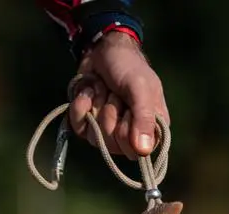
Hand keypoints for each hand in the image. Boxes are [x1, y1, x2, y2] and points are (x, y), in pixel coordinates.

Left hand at [69, 32, 169, 159]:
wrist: (102, 48)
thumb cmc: (128, 66)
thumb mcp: (140, 88)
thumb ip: (144, 117)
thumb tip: (144, 151)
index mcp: (150, 131)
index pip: (134, 151)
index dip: (126, 129)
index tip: (129, 107)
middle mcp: (129, 136)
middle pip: (112, 146)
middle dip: (110, 114)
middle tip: (115, 94)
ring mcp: (107, 132)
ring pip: (95, 138)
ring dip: (96, 107)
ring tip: (103, 90)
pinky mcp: (88, 125)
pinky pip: (78, 128)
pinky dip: (80, 106)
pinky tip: (89, 92)